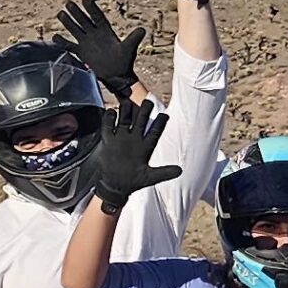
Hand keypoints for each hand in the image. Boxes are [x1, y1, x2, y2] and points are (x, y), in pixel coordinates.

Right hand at [52, 0, 147, 101]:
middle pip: (84, 21)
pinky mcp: (82, 53)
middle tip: (69, 3)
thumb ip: (134, 38)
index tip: (86, 0)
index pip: (97, 17)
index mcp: (106, 31)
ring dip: (68, 23)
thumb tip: (143, 29)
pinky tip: (54, 36)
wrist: (118, 75)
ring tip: (60, 14)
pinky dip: (63, 42)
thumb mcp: (129, 48)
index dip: (92, 9)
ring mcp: (87, 43)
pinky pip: (70, 46)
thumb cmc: (124, 61)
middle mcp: (95, 35)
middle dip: (77, 13)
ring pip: (76, 30)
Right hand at [91, 99, 181, 213]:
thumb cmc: (133, 182)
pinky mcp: (108, 140)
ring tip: (127, 102)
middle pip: (140, 121)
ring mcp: (121, 138)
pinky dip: (109, 119)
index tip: (165, 115)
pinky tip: (110, 112)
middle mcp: (134, 139)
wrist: (114, 186)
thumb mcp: (150, 178)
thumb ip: (164, 173)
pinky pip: (108, 126)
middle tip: (148, 101)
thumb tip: (180, 171)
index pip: (155, 131)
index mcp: (145, 146)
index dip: (160, 123)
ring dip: (126, 110)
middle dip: (144, 111)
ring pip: (124, 119)